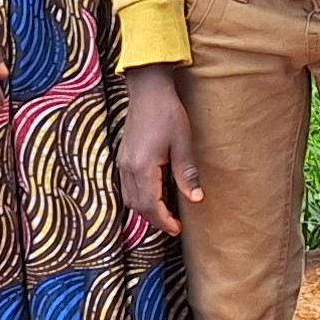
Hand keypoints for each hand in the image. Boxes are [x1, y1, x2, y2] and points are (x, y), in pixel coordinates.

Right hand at [118, 66, 202, 233]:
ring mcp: (123, 162)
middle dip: (154, 219)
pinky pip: (127, 186)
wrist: (148, 90)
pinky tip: (153, 195)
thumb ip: (187, 173)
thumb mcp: (183, 143)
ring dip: (145, 210)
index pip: (150, 205)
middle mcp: (128, 168)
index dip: (163, 221)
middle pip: (137, 206)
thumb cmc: (168, 113)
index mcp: (142, 168)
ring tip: (164, 214)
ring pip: (129, 198)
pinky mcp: (124, 156)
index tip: (177, 230)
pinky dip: (139, 197)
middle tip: (173, 226)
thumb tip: (196, 199)